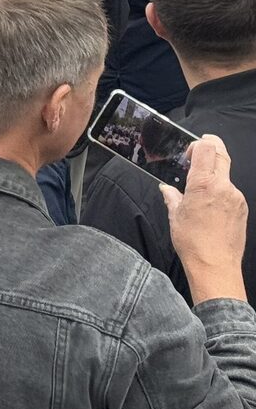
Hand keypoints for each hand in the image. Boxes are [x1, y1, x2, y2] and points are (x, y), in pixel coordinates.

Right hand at [161, 135, 247, 303]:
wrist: (215, 266)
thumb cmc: (193, 242)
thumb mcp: (175, 215)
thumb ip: (172, 196)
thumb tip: (167, 188)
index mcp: (203, 184)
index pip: (207, 148)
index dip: (198, 143)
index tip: (190, 151)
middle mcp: (223, 187)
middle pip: (221, 154)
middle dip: (209, 149)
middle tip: (196, 157)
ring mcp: (236, 197)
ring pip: (226, 174)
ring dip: (214, 175)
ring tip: (200, 192)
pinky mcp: (242, 208)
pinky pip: (231, 191)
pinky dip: (220, 192)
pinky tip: (210, 207)